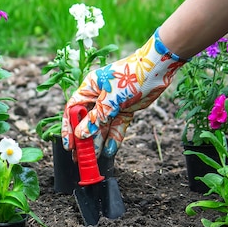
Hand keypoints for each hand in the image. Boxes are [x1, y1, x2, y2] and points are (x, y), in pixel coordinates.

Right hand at [61, 28, 185, 156]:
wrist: (158, 68)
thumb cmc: (132, 75)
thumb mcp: (111, 99)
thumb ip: (96, 118)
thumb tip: (81, 134)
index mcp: (89, 88)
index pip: (73, 110)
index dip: (69, 128)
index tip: (68, 145)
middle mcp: (98, 97)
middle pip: (86, 121)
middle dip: (84, 139)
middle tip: (79, 157)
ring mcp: (112, 104)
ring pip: (102, 126)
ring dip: (98, 141)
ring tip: (94, 158)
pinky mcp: (125, 110)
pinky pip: (117, 126)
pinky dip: (114, 137)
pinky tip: (110, 150)